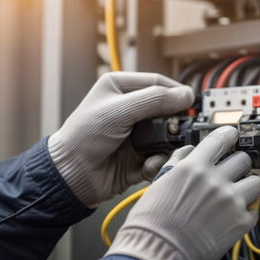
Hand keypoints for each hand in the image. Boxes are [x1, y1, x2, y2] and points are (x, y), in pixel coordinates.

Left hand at [48, 72, 194, 206]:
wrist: (71, 176)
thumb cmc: (83, 138)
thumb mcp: (119, 110)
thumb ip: (155, 100)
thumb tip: (185, 95)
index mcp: (121, 88)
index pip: (158, 83)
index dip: (175, 93)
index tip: (189, 104)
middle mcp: (131, 109)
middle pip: (167, 110)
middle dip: (173, 123)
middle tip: (175, 131)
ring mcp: (137, 133)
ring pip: (168, 134)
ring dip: (167, 145)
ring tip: (159, 152)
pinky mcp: (141, 154)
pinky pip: (162, 155)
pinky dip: (159, 161)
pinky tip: (148, 165)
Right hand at [106, 126, 259, 259]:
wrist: (157, 253)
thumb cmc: (151, 224)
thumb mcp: (158, 183)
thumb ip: (178, 163)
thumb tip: (189, 151)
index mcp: (193, 168)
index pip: (221, 139)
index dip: (229, 135)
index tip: (233, 136)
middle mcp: (215, 181)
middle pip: (244, 159)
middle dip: (238, 165)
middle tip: (231, 174)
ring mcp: (231, 201)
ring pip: (257, 182)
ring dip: (248, 187)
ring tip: (237, 195)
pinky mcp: (241, 222)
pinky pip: (255, 210)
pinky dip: (247, 213)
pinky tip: (232, 217)